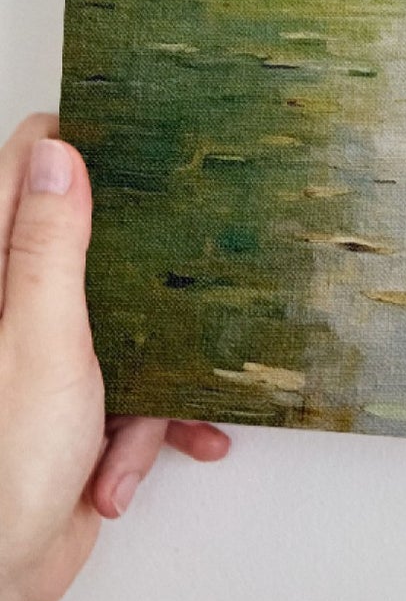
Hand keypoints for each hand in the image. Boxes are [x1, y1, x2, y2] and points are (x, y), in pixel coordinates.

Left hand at [0, 114, 229, 600]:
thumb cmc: (2, 467)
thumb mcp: (41, 340)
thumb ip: (50, 247)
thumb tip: (58, 155)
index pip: (25, 172)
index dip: (77, 147)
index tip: (135, 133)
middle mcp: (13, 309)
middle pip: (90, 244)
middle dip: (148, 268)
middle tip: (191, 249)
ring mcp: (44, 358)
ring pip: (129, 322)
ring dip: (156, 372)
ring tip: (154, 414)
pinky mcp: (74, 406)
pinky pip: (136, 390)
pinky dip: (149, 426)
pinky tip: (144, 460)